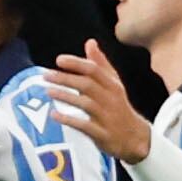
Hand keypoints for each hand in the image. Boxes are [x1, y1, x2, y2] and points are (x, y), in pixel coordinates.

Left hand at [45, 41, 152, 164]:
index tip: (59, 60)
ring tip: (48, 91)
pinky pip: (84, 126)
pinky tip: (54, 114)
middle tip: (46, 75)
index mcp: (112, 85)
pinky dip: (69, 119)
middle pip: (87, 85)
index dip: (76, 64)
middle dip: (66, 79)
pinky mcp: (102, 134)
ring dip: (66, 96)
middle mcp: (110, 99)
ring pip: (85, 103)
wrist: (135, 138)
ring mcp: (107, 117)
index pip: (94, 70)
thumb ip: (100, 64)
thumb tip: (90, 42)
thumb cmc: (119, 107)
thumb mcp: (113, 84)